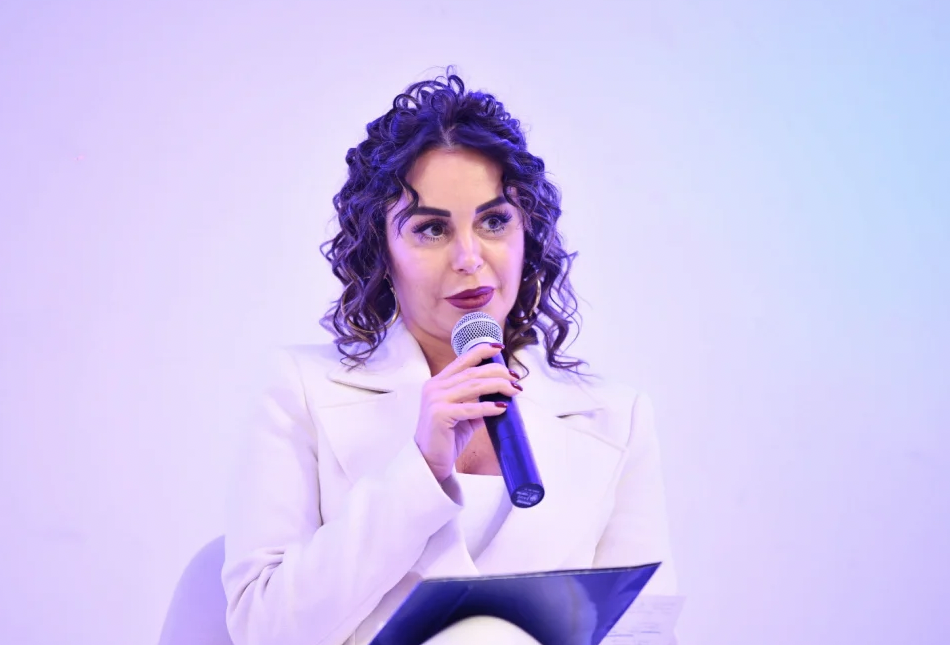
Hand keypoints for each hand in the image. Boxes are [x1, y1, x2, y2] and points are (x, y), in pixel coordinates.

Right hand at [414, 343, 522, 481]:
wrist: (429, 461)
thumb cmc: (447, 438)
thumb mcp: (463, 414)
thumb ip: (477, 401)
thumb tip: (500, 394)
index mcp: (438, 382)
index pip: (462, 360)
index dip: (482, 350)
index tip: (500, 348)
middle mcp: (434, 387)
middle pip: (472, 372)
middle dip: (497, 372)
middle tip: (515, 379)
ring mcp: (435, 400)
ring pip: (474, 386)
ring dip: (498, 386)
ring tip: (514, 390)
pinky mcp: (440, 415)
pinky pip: (470, 408)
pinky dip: (489, 407)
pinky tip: (502, 408)